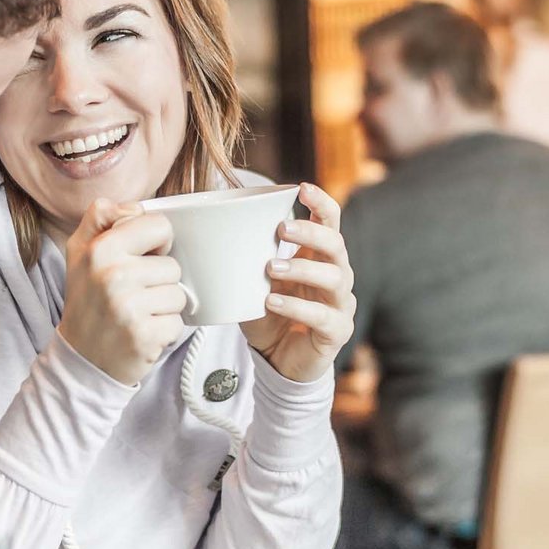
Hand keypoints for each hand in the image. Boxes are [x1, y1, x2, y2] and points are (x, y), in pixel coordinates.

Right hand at [56, 199, 186, 385]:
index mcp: (99, 248)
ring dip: (163, 307)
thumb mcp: (80, 251)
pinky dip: (164, 330)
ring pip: (178, 294)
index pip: (159, 225)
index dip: (157, 242)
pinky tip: (142, 332)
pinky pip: (178, 322)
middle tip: (134, 294)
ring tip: (138, 314)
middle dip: (159, 281)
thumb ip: (101, 217)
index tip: (142, 258)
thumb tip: (135, 208)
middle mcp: (112, 275)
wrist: (80, 359)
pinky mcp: (144, 335)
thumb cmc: (88, 301)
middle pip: (172, 264)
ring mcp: (128, 307)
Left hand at [241, 183, 354, 382]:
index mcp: (319, 257)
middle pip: (336, 245)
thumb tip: (208, 228)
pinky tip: (272, 302)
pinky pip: (322, 316)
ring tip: (270, 268)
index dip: (321, 203)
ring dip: (301, 269)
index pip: (330, 222)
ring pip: (334, 278)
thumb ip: (245, 258)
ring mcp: (341, 304)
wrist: (279, 360)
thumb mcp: (255, 281)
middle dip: (311, 232)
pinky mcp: (337, 332)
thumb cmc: (269, 314)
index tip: (301, 188)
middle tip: (281, 229)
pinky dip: (296, 307)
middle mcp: (337, 276)